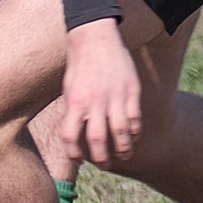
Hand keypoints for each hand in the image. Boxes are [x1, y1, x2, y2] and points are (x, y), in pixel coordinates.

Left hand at [59, 19, 141, 164]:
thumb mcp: (68, 88)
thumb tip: (73, 136)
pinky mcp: (131, 91)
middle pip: (98, 140)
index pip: (71, 136)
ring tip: (122, 155)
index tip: (79, 160)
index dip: (74, 153)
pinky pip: (135, 119)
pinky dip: (135, 132)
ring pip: (121, 133)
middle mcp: (94, 102)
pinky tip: (132, 137)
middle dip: (101, 159)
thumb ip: (72, 111)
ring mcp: (115, 97)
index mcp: (74, 101)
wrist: (94, 37)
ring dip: (123, 150)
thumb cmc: (78, 65)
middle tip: (104, 164)